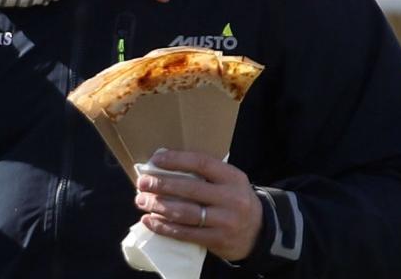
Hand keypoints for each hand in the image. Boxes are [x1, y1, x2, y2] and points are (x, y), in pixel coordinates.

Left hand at [134, 149, 262, 261]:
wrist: (259, 231)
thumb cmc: (233, 199)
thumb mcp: (228, 181)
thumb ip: (204, 173)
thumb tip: (163, 164)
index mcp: (232, 177)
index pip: (201, 163)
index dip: (177, 160)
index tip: (156, 159)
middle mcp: (230, 198)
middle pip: (189, 189)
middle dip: (161, 185)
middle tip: (142, 183)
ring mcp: (225, 221)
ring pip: (185, 213)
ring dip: (158, 206)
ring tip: (141, 201)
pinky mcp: (218, 240)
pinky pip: (186, 233)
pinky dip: (164, 227)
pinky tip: (149, 221)